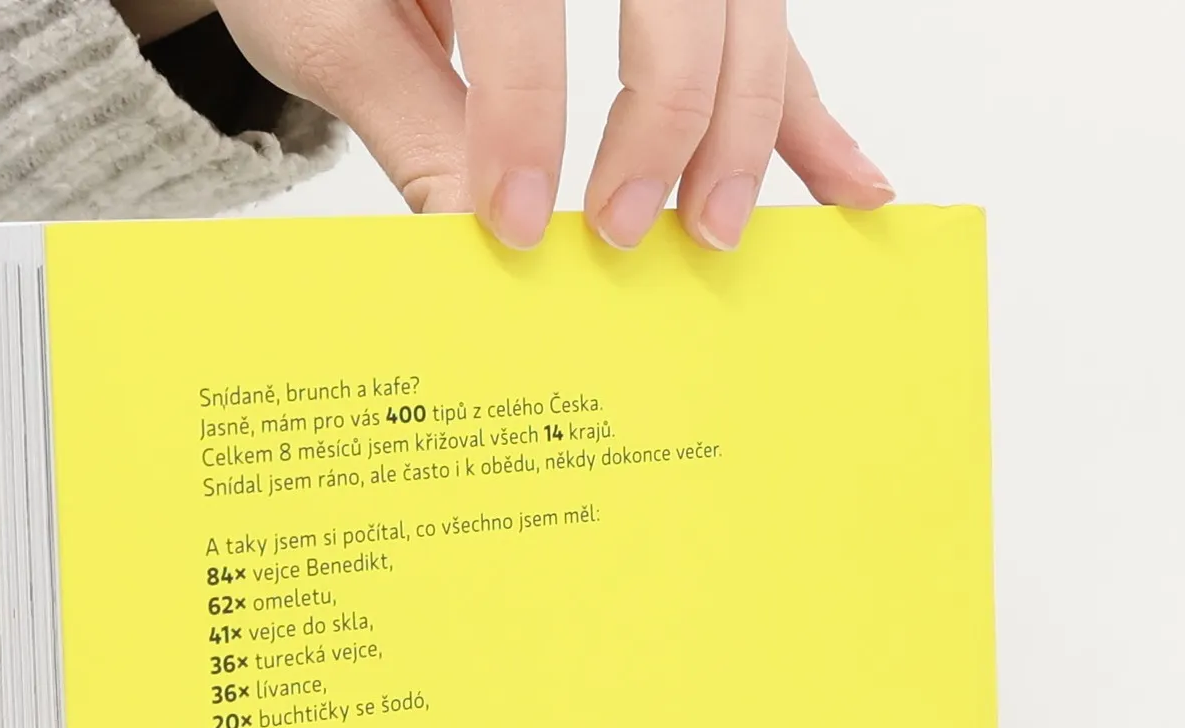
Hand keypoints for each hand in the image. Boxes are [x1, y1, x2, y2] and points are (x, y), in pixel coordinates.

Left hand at [214, 0, 892, 250]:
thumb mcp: (333, 23)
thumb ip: (407, 121)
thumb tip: (474, 245)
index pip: (527, 4)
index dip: (524, 117)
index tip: (512, 225)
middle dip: (664, 117)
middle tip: (624, 234)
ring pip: (744, 12)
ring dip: (747, 125)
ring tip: (714, 231)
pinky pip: (766, 34)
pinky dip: (805, 114)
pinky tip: (851, 186)